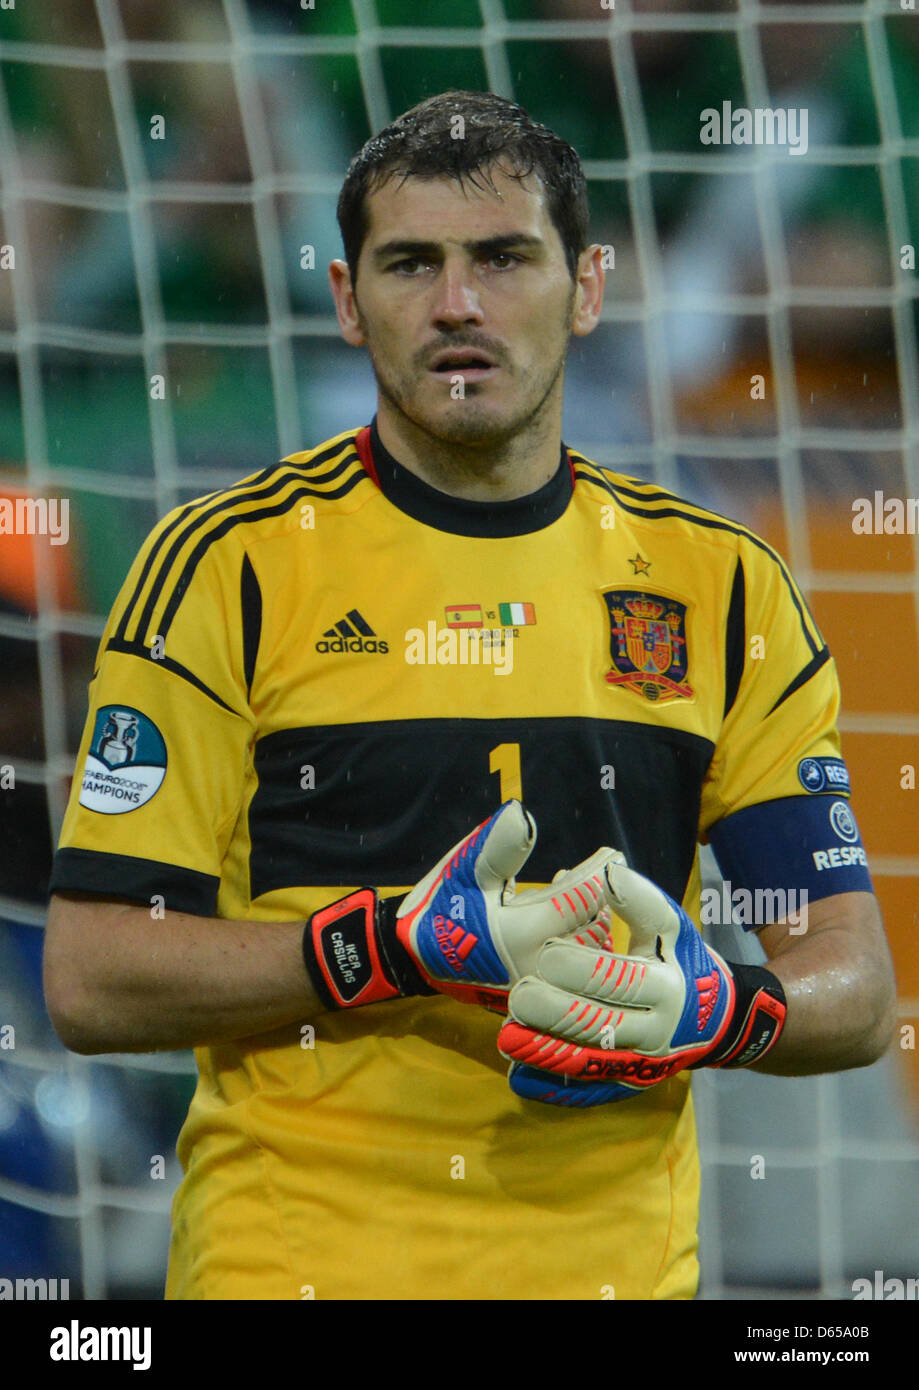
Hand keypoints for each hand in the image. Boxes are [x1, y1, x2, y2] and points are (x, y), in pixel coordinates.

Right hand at [302, 801, 623, 1010]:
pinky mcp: (540, 997)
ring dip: (591, 920)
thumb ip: (497, 845)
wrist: (416, 958)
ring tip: (584, 892)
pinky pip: (575, 970)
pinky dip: (580, 942)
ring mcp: (541, 987)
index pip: (577, 900)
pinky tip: (571, 919)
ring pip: (588, 953)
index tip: (613, 854)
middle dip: (597, 897)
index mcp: (520, 935)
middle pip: (591, 928)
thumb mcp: (463, 869)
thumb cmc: (441, 906)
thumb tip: (521, 812)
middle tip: (601, 870)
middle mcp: (537, 967)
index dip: (598, 873)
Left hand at [498, 860, 786, 1105]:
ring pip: (590, 1061)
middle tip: (520, 992)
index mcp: (667, 984)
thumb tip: (609, 871)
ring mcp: (640, 1061)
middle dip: (556, 1010)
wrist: (711, 1018)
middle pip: (601, 1023)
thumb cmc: (679, 958)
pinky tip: (519, 1077)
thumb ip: (639, 901)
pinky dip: (553, 1087)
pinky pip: (587, 1090)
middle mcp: (657, 1028)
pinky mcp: (626, 1082)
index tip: (546, 953)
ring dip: (547, 1051)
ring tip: (508, 1034)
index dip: (582, 967)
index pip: (622, 978)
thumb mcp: (670, 926)